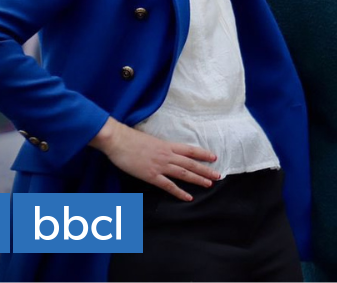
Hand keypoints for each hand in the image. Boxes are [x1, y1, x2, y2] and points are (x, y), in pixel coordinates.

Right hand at [89, 117, 219, 200]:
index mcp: (167, 145)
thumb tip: (164, 151)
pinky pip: (169, 185)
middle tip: (218, 175)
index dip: (203, 153)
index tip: (214, 157)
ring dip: (198, 179)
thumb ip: (160, 147)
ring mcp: (160, 166)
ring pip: (184, 173)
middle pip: (191, 163)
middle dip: (206, 170)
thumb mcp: (150, 140)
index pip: (190, 149)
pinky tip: (188, 197)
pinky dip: (179, 192)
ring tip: (209, 184)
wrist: (118, 140)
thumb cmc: (130, 139)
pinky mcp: (151, 175)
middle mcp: (167, 155)